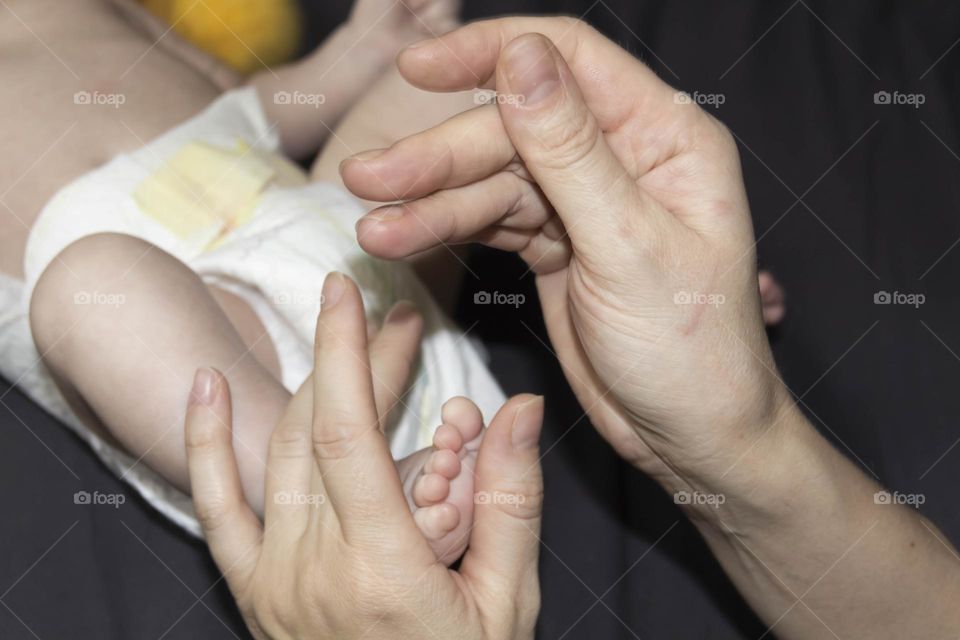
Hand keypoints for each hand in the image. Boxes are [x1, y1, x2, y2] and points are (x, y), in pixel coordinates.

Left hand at [184, 273, 542, 638]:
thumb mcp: (507, 601)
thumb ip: (512, 502)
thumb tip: (520, 410)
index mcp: (381, 567)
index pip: (348, 431)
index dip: (345, 352)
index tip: (348, 292)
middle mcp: (314, 567)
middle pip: (321, 428)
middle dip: (354, 357)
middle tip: (388, 315)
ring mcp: (275, 579)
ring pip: (279, 453)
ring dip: (312, 386)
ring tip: (345, 338)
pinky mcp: (255, 590)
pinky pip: (217, 507)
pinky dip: (204, 444)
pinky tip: (204, 387)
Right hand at [341, 18, 789, 491]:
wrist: (692, 437)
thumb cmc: (692, 350)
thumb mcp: (630, 247)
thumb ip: (571, 152)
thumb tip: (521, 59)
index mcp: (664, 138)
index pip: (570, 62)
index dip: (489, 54)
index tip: (417, 67)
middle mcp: (623, 158)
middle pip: (515, 129)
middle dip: (440, 155)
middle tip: (368, 177)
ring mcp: (585, 203)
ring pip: (494, 179)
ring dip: (430, 201)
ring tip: (371, 227)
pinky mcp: (557, 245)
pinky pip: (493, 222)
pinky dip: (447, 231)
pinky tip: (399, 239)